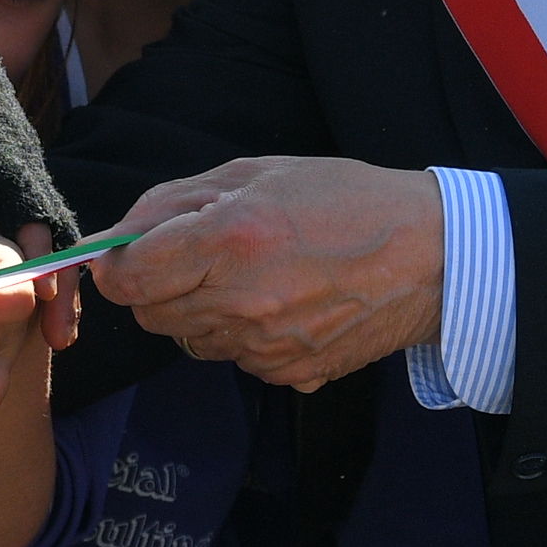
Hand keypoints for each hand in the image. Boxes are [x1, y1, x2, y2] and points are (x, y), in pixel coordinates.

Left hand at [99, 155, 443, 388]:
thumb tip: (115, 236)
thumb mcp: (257, 174)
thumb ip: (173, 202)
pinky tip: (282, 302)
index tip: (129, 255)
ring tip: (251, 276)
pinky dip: (243, 335)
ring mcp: (265, 345)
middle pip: (150, 315)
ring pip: (191, 340)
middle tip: (198, 257)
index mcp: (231, 238)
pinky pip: (236, 359)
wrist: (430, 257)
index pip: (128, 278)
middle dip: (158, 287)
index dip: (117, 266)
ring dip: (201, 312)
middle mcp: (243, 300)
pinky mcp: (287, 373)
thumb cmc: (347, 201)